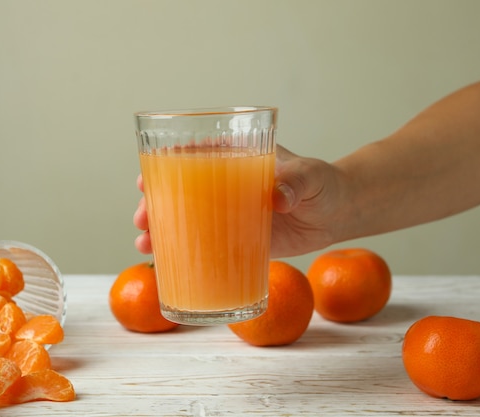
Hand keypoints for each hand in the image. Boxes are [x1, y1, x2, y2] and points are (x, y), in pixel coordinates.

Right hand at [133, 145, 344, 257]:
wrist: (338, 213)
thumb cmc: (322, 184)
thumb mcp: (309, 176)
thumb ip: (295, 182)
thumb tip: (277, 198)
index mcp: (236, 158)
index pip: (191, 156)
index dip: (162, 166)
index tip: (144, 180)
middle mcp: (225, 185)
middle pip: (179, 190)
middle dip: (153, 203)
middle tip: (141, 219)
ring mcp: (229, 213)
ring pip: (186, 218)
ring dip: (161, 229)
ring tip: (144, 244)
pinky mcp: (239, 238)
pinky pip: (206, 244)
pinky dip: (185, 252)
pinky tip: (167, 263)